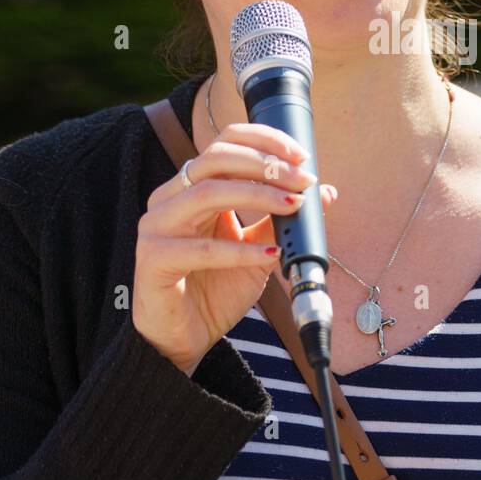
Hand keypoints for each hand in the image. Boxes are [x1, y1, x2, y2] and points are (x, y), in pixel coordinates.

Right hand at [133, 122, 337, 376]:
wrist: (184, 339)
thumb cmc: (215, 289)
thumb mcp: (258, 248)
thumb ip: (282, 218)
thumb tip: (325, 192)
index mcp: (192, 187)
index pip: (224, 143)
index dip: (263, 140)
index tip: (301, 156)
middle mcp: (170, 198)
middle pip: (216, 158)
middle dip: (266, 165)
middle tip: (303, 181)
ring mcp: (157, 227)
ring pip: (208, 193)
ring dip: (259, 195)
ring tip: (294, 206)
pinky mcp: (154, 260)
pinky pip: (201, 248)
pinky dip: (241, 250)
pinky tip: (270, 256)